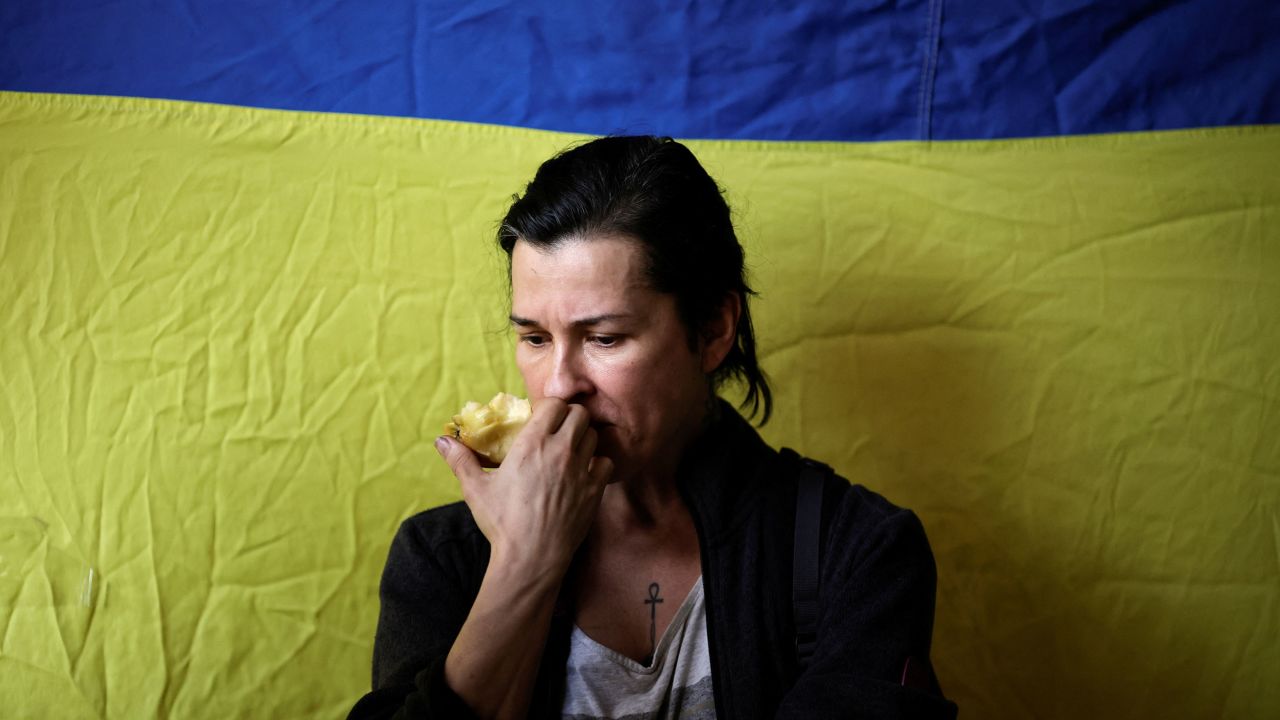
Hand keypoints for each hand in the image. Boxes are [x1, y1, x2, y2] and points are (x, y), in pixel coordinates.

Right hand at [436, 398, 612, 579]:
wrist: (531, 558)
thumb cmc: (502, 523)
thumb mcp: (476, 489)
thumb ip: (461, 460)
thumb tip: (442, 442)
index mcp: (532, 444)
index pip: (553, 404)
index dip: (549, 407)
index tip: (540, 418)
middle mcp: (561, 451)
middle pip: (579, 414)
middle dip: (569, 417)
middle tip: (558, 430)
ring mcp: (581, 470)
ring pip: (593, 435)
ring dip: (583, 438)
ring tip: (570, 450)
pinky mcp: (595, 489)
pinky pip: (606, 462)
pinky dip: (598, 463)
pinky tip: (585, 472)